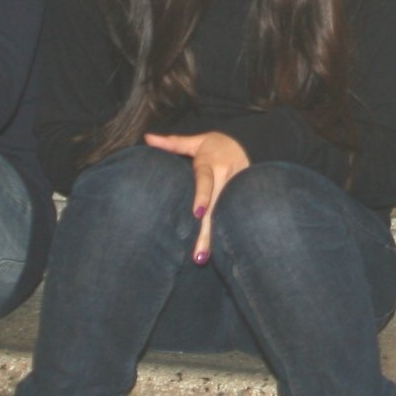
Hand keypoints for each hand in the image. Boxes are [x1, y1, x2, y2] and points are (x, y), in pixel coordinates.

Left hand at [144, 131, 251, 261]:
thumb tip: (147, 137)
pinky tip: (217, 252)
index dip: (203, 197)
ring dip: (215, 238)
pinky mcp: (244, 197)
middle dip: (207, 231)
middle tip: (197, 255)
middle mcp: (227, 177)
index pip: (206, 182)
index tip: (197, 214)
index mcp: (212, 163)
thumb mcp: (195, 141)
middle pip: (216, 207)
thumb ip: (173, 143)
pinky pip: (233, 217)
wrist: (247, 142)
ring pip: (225, 216)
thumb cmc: (215, 145)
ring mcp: (238, 189)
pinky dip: (225, 234)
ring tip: (202, 258)